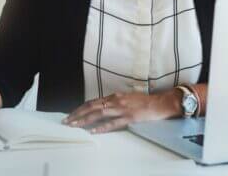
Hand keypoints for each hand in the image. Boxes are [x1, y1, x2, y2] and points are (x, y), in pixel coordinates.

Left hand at [62, 90, 180, 133]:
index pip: (93, 102)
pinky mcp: (129, 117)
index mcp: (114, 96)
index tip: (71, 114)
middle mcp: (115, 101)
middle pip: (92, 107)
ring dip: (85, 119)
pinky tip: (93, 131)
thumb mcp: (127, 98)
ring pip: (99, 114)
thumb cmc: (144, 101)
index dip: (81, 108)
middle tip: (67, 121)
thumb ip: (115, 102)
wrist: (160, 103)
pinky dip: (102, 127)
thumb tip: (103, 107)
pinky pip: (113, 123)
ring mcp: (122, 109)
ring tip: (75, 125)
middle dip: (78, 114)